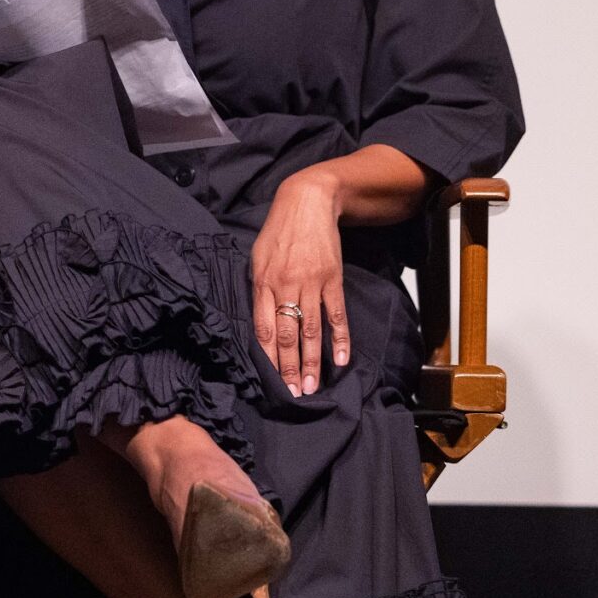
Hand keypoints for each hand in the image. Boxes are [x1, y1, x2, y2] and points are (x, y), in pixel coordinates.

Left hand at [250, 170, 349, 396]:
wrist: (307, 203)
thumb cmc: (277, 232)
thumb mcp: (257, 257)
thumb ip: (257, 289)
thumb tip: (260, 321)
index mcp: (262, 282)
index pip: (263, 328)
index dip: (267, 356)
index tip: (269, 380)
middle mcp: (285, 286)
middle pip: (287, 334)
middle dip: (289, 367)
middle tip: (293, 394)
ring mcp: (311, 283)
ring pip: (311, 330)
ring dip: (312, 361)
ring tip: (312, 385)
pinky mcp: (332, 279)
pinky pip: (336, 314)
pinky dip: (340, 338)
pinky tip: (341, 359)